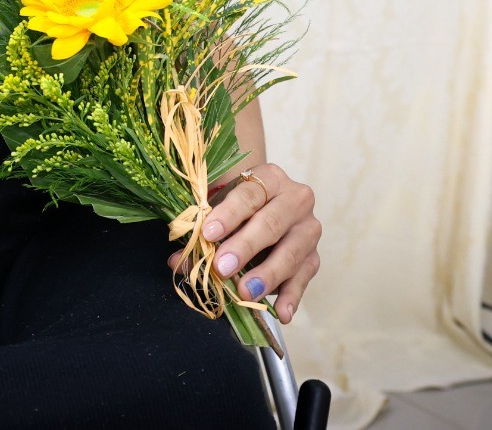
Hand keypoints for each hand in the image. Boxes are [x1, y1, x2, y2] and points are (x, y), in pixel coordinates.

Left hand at [171, 163, 320, 324]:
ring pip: (291, 252)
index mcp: (270, 178)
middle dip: (245, 246)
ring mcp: (308, 229)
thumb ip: (201, 233)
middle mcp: (296, 199)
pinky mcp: (314, 256)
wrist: (270, 207)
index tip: (208, 233)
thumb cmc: (240, 207)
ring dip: (267, 274)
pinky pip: (304, 277)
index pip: (249, 194)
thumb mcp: (220, 210)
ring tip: (245, 292)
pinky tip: (282, 313)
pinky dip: (292, 296)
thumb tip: (177, 261)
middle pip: (271, 223)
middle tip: (222, 267)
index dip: (229, 214)